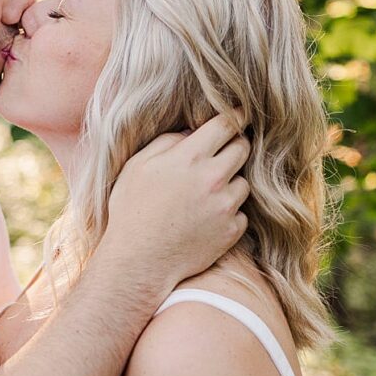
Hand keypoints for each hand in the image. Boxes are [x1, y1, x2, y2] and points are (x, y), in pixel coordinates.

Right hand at [105, 115, 248, 287]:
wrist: (138, 262)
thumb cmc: (131, 211)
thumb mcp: (137, 167)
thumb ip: (167, 143)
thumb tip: (191, 133)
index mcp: (189, 158)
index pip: (226, 124)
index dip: (235, 116)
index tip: (240, 114)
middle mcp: (213, 178)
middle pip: (242, 148)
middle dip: (235, 146)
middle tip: (222, 154)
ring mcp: (225, 206)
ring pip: (244, 182)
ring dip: (231, 183)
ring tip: (206, 195)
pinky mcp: (231, 231)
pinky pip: (241, 213)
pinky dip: (229, 213)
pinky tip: (207, 219)